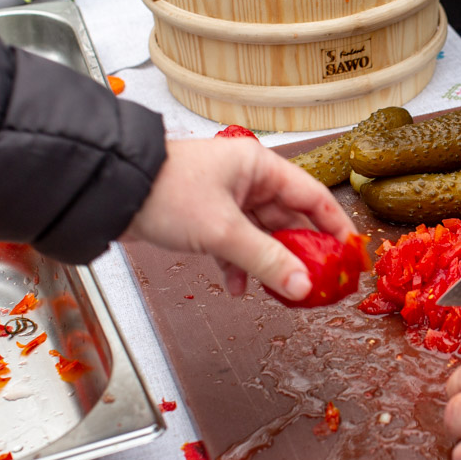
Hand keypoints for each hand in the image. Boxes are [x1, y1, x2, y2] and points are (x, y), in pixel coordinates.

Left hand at [120, 139, 355, 298]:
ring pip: (261, 235)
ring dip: (268, 263)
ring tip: (281, 292)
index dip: (335, 226)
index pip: (313, 197)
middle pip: (288, 220)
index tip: (350, 254)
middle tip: (319, 282)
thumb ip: (267, 261)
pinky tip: (238, 288)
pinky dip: (238, 265)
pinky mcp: (204, 217)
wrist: (110, 192)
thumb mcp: (223, 231)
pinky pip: (234, 244)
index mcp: (259, 167)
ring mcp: (225, 198)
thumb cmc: (167, 194)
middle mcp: (247, 179)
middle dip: (300, 253)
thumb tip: (304, 287)